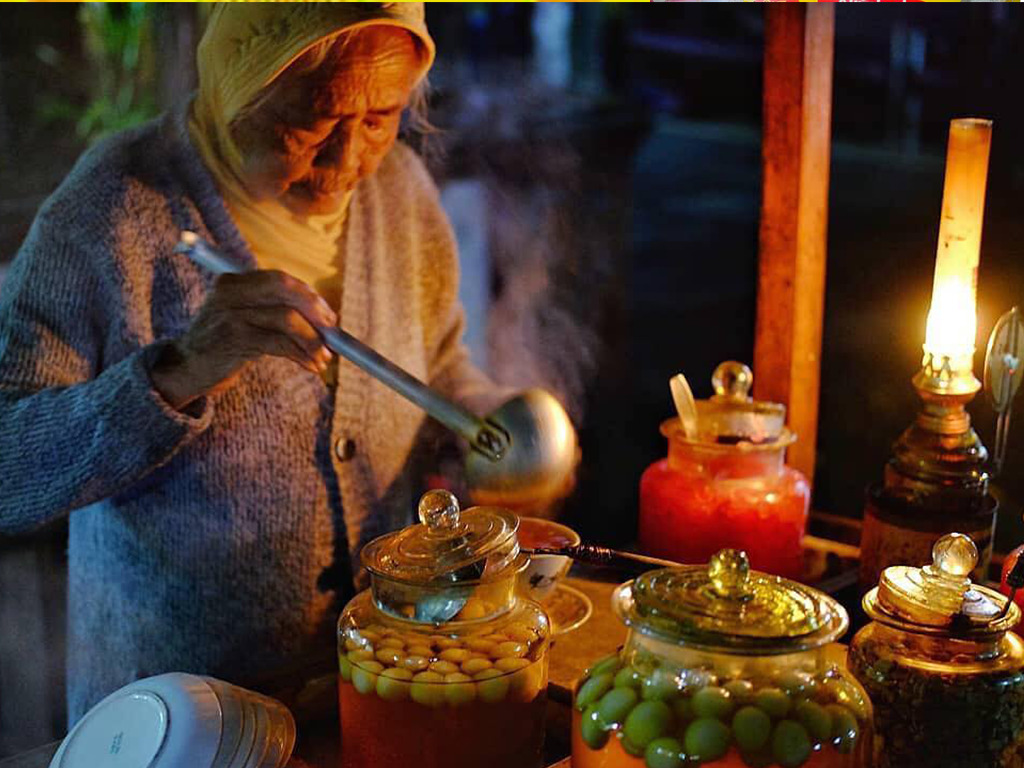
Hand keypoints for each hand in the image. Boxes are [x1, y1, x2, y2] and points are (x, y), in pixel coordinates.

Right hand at [148, 270, 335, 408]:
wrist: (184, 369)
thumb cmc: (221, 345)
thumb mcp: (244, 319)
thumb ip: (272, 311)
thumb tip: (322, 320)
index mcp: (233, 282)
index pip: (281, 280)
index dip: (309, 297)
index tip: (328, 316)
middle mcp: (230, 292)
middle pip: (285, 290)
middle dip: (315, 311)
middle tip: (332, 333)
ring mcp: (230, 314)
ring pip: (286, 319)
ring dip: (312, 340)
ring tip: (323, 358)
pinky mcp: (233, 339)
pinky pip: (279, 343)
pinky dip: (301, 354)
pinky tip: (311, 365)